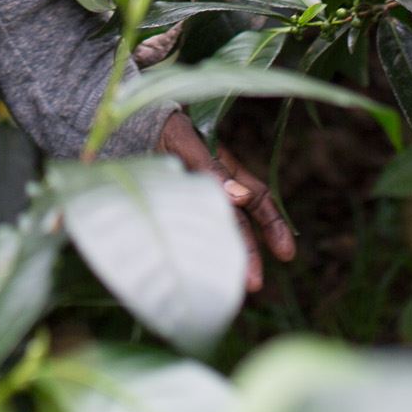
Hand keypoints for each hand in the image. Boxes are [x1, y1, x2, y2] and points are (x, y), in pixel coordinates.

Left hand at [156, 110, 294, 291]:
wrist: (125, 125)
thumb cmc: (161, 126)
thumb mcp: (185, 141)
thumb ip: (211, 167)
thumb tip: (241, 198)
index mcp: (225, 169)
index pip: (257, 200)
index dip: (273, 225)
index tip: (286, 253)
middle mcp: (212, 188)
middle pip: (236, 225)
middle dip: (247, 254)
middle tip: (254, 284)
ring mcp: (190, 201)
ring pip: (213, 234)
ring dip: (221, 258)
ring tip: (225, 286)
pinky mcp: (168, 212)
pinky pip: (184, 236)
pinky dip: (191, 254)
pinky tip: (192, 273)